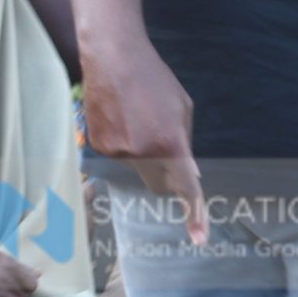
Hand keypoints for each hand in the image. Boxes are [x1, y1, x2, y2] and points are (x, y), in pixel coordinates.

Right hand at [81, 34, 206, 243]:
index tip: (198, 238)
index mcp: (170, 144)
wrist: (112, 57)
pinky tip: (120, 115)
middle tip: (164, 147)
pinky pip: (118, 155)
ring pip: (137, 167)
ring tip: (136, 116)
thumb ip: (184, 142)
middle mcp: (142, 153)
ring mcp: (117, 152)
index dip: (194, 215)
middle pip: (159, 184)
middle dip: (167, 177)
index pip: (186, 188)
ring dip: (142, 151)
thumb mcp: (181, 108)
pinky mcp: (98, 146)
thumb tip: (186, 172)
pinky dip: (123, 142)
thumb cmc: (152, 79)